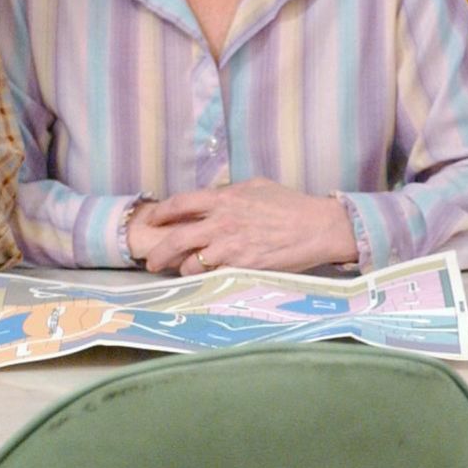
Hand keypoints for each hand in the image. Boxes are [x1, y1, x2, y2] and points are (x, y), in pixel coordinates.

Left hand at [132, 179, 357, 273]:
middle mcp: (221, 222)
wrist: (316, 227)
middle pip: (175, 239)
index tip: (152, 223)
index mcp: (223, 198)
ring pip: (191, 264)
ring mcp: (230, 247)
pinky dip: (206, 279)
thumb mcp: (256, 187)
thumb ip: (230, 194)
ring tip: (184, 272)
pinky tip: (206, 279)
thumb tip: (213, 199)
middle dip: (158, 254)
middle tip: (152, 262)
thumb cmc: (290, 205)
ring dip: (183, 270)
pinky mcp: (241, 268)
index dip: (160, 214)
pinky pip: (212, 277)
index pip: (179, 204)